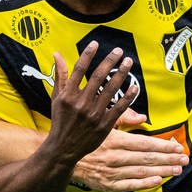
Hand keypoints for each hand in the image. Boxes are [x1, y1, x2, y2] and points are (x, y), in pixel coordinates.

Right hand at [44, 41, 140, 165]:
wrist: (64, 148)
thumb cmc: (60, 120)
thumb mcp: (56, 98)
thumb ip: (60, 75)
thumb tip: (57, 54)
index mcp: (68, 95)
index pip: (79, 69)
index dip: (88, 54)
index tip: (96, 43)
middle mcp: (81, 103)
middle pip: (98, 76)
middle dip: (110, 61)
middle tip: (119, 51)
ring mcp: (94, 114)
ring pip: (111, 89)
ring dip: (121, 73)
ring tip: (128, 62)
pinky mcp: (104, 124)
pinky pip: (119, 107)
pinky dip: (128, 97)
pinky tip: (134, 86)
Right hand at [72, 111, 187, 191]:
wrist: (65, 157)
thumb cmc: (87, 138)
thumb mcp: (103, 122)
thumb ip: (124, 118)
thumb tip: (143, 118)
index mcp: (115, 139)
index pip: (145, 143)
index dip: (164, 145)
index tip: (178, 146)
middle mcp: (115, 156)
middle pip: (148, 158)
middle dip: (169, 159)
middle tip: (184, 159)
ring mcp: (112, 172)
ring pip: (142, 171)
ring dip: (162, 171)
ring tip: (177, 170)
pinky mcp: (108, 185)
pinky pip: (129, 185)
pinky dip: (144, 183)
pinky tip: (157, 181)